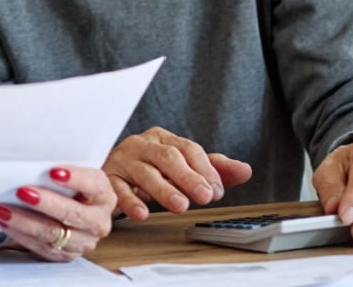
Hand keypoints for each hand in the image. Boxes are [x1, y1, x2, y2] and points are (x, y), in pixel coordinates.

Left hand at [0, 166, 113, 261]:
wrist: (77, 210)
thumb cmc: (71, 188)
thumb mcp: (74, 175)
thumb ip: (60, 170)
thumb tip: (31, 159)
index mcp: (104, 196)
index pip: (94, 186)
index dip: (75, 179)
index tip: (53, 171)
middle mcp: (98, 221)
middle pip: (72, 213)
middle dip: (45, 202)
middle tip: (21, 191)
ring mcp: (83, 241)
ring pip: (52, 233)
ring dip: (23, 221)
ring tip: (1, 209)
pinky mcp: (66, 255)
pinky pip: (41, 247)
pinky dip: (19, 234)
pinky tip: (4, 222)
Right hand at [103, 127, 252, 219]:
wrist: (108, 174)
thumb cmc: (149, 169)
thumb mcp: (181, 168)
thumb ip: (212, 169)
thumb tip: (245, 170)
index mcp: (161, 138)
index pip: (187, 148)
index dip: (204, 169)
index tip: (217, 191)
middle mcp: (141, 144)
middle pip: (167, 156)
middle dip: (188, 177)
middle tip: (205, 197)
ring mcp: (122, 160)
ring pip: (144, 172)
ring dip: (163, 189)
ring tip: (180, 206)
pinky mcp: (107, 178)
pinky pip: (118, 189)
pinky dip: (130, 201)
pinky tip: (143, 214)